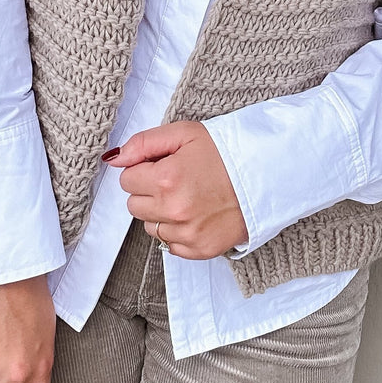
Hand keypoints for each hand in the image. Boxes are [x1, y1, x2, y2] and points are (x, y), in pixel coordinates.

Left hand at [107, 120, 248, 258]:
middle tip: (175, 181)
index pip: (127, 180)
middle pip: (134, 205)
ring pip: (149, 227)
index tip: (163, 166)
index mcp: (166, 178)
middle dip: (149, 192)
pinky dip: (178, 231)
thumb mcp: (185, 133)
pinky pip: (169, 244)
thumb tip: (115, 159)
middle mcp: (173, 210)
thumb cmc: (226, 152)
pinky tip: (196, 214)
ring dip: (161, 213)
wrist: (266, 177)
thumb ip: (144, 143)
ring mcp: (186, 233)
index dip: (143, 170)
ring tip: (188, 197)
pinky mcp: (199, 249)